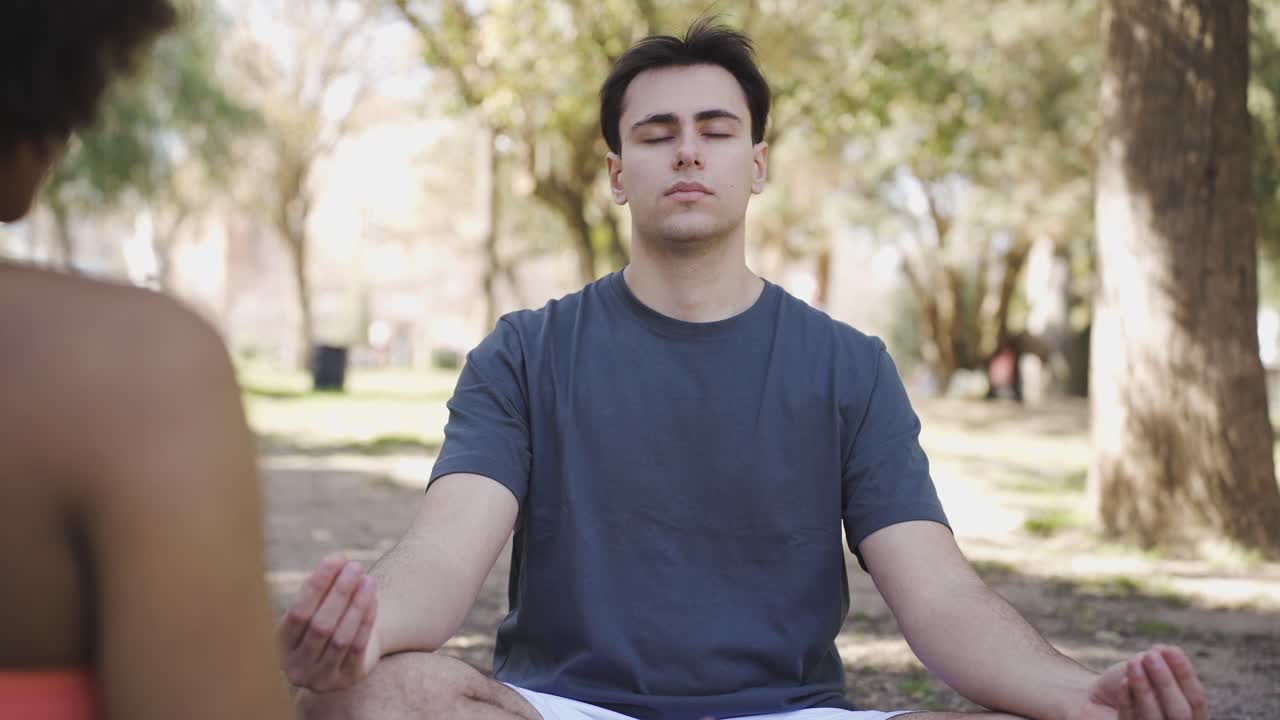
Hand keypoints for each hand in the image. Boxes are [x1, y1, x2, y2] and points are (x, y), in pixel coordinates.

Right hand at [277, 554, 380, 691]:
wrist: (343, 652)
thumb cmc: (323, 619)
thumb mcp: (314, 607)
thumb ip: (320, 588)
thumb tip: (337, 560)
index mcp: (279, 647)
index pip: (298, 613)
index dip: (317, 584)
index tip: (336, 558)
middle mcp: (296, 667)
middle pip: (321, 626)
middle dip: (340, 593)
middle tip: (355, 566)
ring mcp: (321, 679)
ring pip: (341, 638)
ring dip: (356, 606)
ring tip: (368, 580)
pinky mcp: (347, 680)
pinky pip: (358, 647)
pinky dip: (366, 621)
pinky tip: (372, 599)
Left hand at [1069, 644, 1208, 719]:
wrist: (1096, 699)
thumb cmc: (1129, 683)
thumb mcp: (1146, 668)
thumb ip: (1159, 662)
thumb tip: (1162, 650)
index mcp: (1189, 715)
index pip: (1196, 701)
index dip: (1186, 675)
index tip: (1171, 650)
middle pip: (1180, 714)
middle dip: (1166, 683)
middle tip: (1150, 656)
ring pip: (1154, 719)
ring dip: (1145, 690)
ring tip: (1133, 664)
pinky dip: (1128, 701)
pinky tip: (1123, 683)